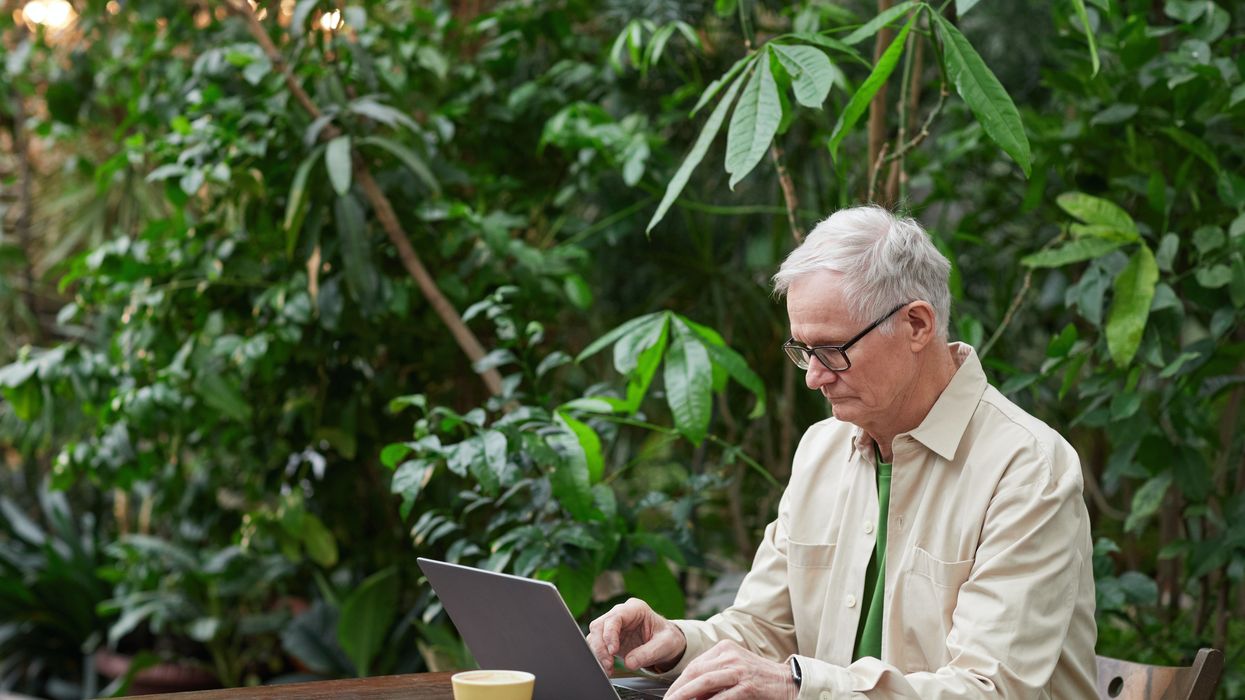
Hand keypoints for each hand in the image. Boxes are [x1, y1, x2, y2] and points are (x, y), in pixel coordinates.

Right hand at [586, 598, 686, 674]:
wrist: (666, 644)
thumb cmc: (667, 638)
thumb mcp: (665, 645)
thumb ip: (649, 652)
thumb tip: (629, 663)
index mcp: (635, 608)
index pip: (615, 617)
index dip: (610, 633)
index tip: (613, 651)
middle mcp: (621, 614)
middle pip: (599, 625)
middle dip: (600, 646)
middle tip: (608, 664)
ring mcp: (614, 625)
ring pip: (595, 635)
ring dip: (598, 653)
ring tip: (607, 669)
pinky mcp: (609, 638)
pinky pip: (597, 645)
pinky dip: (599, 657)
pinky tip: (606, 668)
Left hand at [663, 640, 798, 699]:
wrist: (788, 681)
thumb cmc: (758, 679)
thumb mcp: (733, 671)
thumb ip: (713, 678)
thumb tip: (689, 694)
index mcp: (724, 648)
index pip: (694, 665)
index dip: (678, 682)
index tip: (669, 696)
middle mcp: (730, 655)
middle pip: (696, 671)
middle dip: (678, 690)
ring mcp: (739, 669)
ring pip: (705, 682)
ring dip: (687, 695)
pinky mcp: (748, 685)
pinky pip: (723, 696)